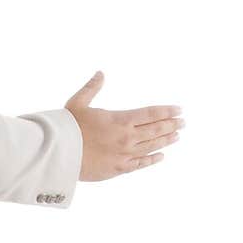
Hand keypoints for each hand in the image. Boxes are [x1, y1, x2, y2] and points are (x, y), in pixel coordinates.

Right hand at [65, 71, 184, 181]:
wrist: (58, 155)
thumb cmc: (67, 128)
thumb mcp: (77, 103)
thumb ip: (92, 88)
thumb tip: (100, 73)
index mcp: (120, 119)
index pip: (151, 114)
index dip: (167, 111)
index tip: (178, 109)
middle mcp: (126, 137)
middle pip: (156, 130)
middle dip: (171, 124)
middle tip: (183, 121)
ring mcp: (124, 154)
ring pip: (152, 146)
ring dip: (166, 140)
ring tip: (177, 135)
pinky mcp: (118, 169)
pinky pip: (140, 164)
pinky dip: (152, 159)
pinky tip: (160, 156)